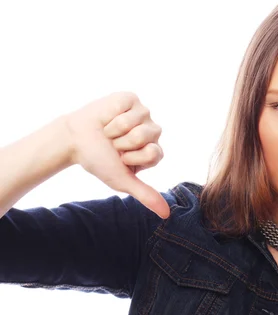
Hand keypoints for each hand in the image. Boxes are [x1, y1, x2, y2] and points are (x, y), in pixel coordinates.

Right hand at [64, 92, 169, 218]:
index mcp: (154, 151)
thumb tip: (166, 215)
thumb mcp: (122, 180)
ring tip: (108, 132)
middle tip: (113, 144)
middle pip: (145, 136)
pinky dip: (110, 114)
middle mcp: (153, 132)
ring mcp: (143, 114)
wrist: (74, 140)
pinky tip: (106, 118)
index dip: (132, 157)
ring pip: (135, 121)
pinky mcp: (131, 99)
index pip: (154, 153)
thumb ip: (146, 195)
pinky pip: (126, 105)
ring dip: (114, 129)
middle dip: (122, 143)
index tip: (120, 159)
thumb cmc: (99, 161)